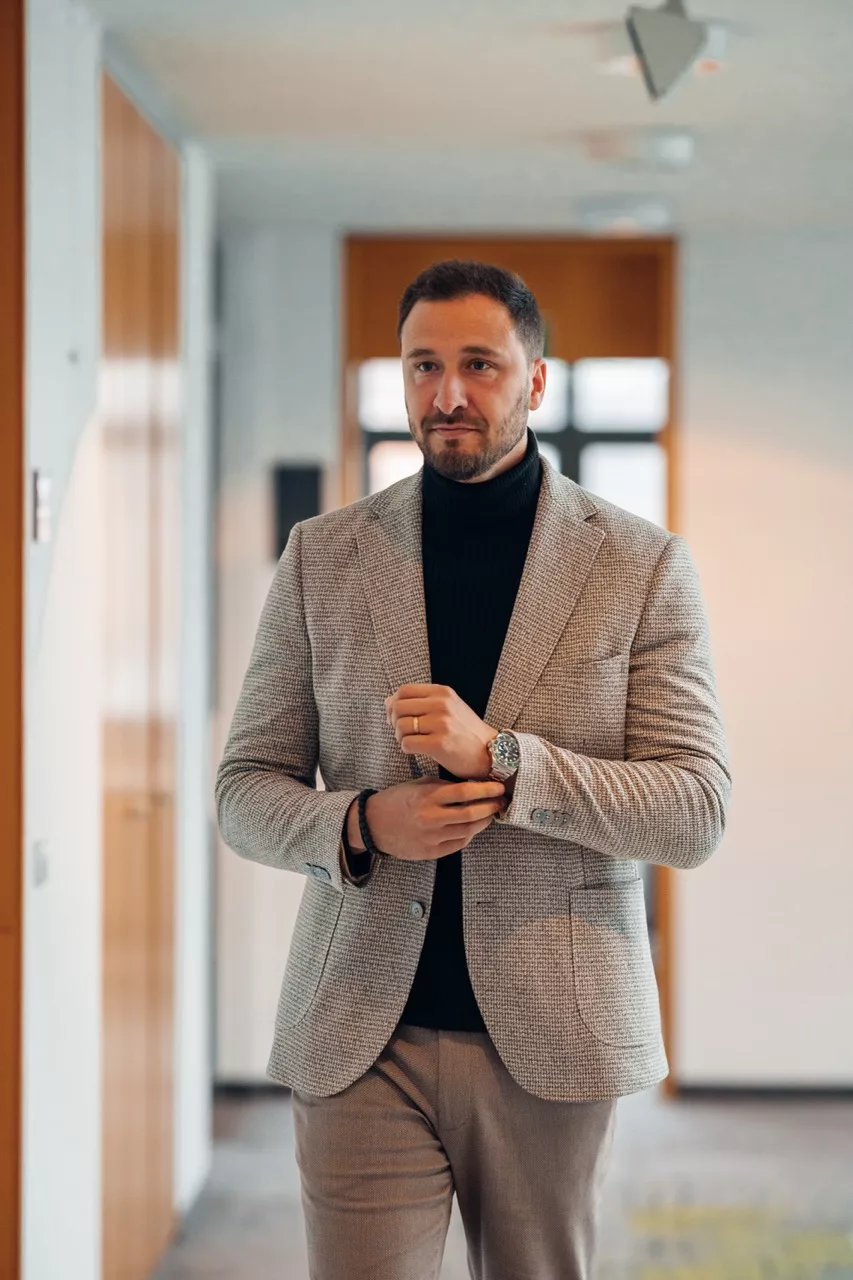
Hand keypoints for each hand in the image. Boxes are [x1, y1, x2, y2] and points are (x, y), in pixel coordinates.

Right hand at [346, 777, 505, 861]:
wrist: (373, 824)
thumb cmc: (397, 800)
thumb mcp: (419, 785)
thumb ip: (443, 786)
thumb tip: (472, 785)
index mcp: (428, 797)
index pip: (465, 792)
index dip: (486, 789)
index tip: (499, 787)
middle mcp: (431, 818)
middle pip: (471, 814)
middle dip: (491, 807)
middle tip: (501, 801)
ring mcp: (431, 837)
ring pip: (468, 831)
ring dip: (483, 822)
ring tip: (490, 813)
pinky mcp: (431, 852)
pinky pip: (458, 844)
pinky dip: (469, 835)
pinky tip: (473, 827)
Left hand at [385, 683, 495, 779]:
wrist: (489, 751)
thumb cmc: (465, 731)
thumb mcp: (448, 707)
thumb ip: (422, 702)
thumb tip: (388, 702)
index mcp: (442, 692)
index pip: (404, 691)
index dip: (393, 704)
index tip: (395, 716)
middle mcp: (441, 704)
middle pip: (398, 707)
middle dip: (393, 721)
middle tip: (401, 732)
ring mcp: (441, 724)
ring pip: (400, 727)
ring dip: (400, 737)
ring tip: (412, 741)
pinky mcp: (439, 744)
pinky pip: (407, 744)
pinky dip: (407, 748)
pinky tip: (417, 749)